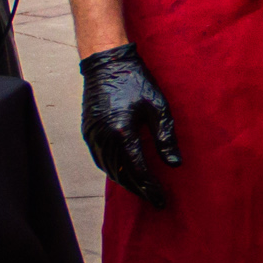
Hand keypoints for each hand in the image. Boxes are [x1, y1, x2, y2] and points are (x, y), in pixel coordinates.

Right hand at [79, 43, 180, 206]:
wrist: (107, 62)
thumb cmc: (135, 81)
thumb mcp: (158, 106)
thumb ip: (166, 137)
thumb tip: (174, 165)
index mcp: (122, 132)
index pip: (138, 170)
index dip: (150, 188)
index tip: (161, 200)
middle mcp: (103, 137)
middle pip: (122, 174)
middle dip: (139, 190)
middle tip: (154, 200)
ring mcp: (92, 135)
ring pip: (109, 169)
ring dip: (125, 182)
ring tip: (142, 189)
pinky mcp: (87, 131)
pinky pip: (100, 159)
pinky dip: (113, 170)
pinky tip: (125, 172)